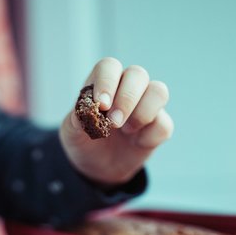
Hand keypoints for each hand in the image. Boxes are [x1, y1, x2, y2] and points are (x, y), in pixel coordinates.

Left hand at [59, 57, 173, 185]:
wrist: (97, 167)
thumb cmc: (84, 141)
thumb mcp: (72, 134)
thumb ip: (76, 120)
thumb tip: (84, 113)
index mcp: (104, 83)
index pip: (109, 67)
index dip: (107, 82)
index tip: (102, 106)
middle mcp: (128, 88)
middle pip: (137, 74)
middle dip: (127, 99)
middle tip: (114, 123)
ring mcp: (146, 105)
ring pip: (159, 92)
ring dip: (143, 113)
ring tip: (126, 131)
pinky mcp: (158, 126)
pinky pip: (163, 125)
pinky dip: (149, 136)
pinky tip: (136, 143)